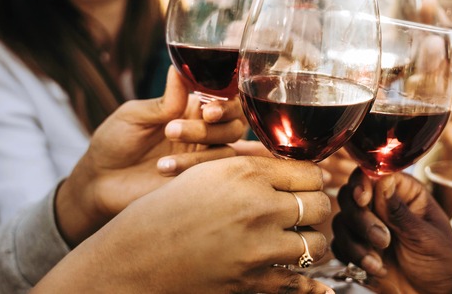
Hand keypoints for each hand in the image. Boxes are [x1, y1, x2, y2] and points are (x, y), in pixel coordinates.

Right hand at [35, 156, 334, 293]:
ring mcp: (258, 250)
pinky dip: (312, 284)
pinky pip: (301, 283)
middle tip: (304, 210)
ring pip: (317, 244)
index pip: (309, 172)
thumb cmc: (163, 213)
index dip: (311, 178)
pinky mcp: (253, 283)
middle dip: (316, 208)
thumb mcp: (205, 174)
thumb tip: (295, 170)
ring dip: (311, 242)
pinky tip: (318, 284)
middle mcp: (258, 208)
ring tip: (298, 239)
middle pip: (320, 206)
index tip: (306, 184)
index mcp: (245, 174)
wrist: (132, 262)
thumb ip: (252, 169)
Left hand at [56, 67, 245, 245]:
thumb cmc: (114, 141)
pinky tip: (163, 168)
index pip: (225, 99)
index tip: (206, 107)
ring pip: (227, 148)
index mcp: (191, 109)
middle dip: (211, 125)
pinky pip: (214, 173)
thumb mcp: (135, 115)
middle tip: (174, 128)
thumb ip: (165, 101)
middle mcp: (204, 131)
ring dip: (199, 145)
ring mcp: (203, 157)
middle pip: (234, 123)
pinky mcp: (199, 181)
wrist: (99, 181)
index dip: (225, 101)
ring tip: (162, 152)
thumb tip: (179, 70)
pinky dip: (191, 167)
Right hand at [332, 169, 451, 293]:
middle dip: (361, 220)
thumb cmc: (442, 263)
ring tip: (378, 263)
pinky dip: (351, 256)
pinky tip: (375, 268)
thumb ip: (400, 211)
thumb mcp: (425, 236)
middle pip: (351, 196)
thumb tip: (383, 180)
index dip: (363, 183)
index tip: (363, 199)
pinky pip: (339, 244)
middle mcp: (383, 204)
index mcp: (404, 192)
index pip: (374, 174)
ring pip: (342, 220)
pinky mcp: (358, 246)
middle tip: (382, 241)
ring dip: (356, 243)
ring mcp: (368, 226)